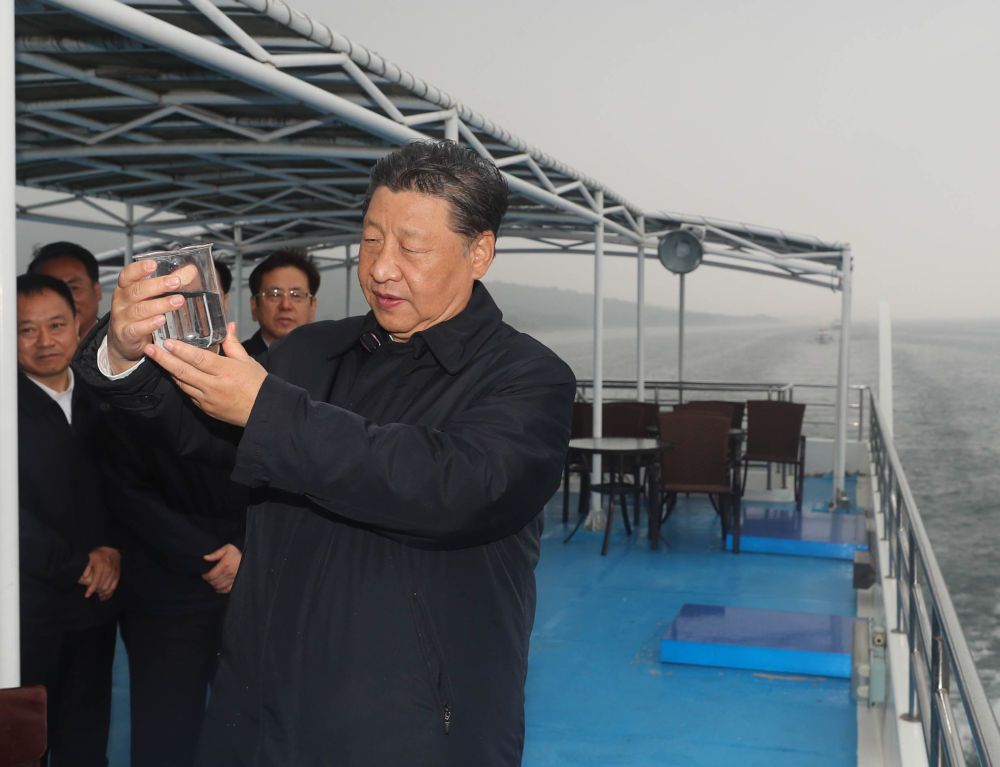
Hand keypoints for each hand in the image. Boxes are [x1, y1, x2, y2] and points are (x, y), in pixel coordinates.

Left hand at [79, 546, 120, 600]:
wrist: (111, 549)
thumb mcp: (90, 557)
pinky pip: (115, 586)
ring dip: (103, 593)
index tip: (86, 595)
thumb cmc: (98, 554)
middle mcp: (109, 570)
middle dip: (96, 592)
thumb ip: (87, 567)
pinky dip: (110, 592)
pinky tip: (105, 595)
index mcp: (101, 567)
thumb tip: (85, 576)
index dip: (91, 590)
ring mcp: (115, 572)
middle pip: (102, 586)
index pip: (95, 582)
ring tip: (98, 595)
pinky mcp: (118, 574)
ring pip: (109, 587)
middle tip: (91, 593)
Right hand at [108, 259, 199, 374]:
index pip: (127, 275)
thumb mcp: (149, 297)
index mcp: (125, 288)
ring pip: (140, 309)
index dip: (139, 269)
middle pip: (137, 290)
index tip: (153, 265)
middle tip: (176, 282)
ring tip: (177, 301)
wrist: (123, 340)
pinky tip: (161, 320)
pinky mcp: (126, 334)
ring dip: (160, 304)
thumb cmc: (138, 315)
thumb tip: (190, 271)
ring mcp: (122, 318)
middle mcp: (122, 302)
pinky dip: (150, 324)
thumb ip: (168, 283)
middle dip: (158, 285)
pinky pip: (137, 328)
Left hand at [144, 323, 266, 426]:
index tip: (167, 342)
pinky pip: (189, 394)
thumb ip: (233, 344)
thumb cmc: (258, 385)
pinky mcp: (206, 409)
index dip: (181, 350)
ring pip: (183, 383)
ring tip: (158, 359)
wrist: (264, 411)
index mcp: (226, 371)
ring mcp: (208, 399)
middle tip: (150, 349)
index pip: (199, 359)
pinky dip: (181, 383)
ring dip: (169, 371)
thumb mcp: (247, 361)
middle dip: (164, 359)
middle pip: (184, 371)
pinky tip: (175, 374)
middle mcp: (214, 386)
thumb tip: (228, 326)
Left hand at [202, 543, 241, 593]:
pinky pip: (227, 589)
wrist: (248, 555)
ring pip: (219, 586)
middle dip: (209, 581)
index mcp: (225, 564)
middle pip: (214, 582)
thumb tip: (205, 558)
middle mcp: (229, 572)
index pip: (211, 575)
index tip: (204, 575)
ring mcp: (234, 578)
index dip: (205, 577)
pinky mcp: (237, 581)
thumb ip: (215, 554)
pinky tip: (218, 588)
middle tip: (208, 578)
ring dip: (214, 585)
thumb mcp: (226, 549)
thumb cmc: (236, 552)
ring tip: (212, 581)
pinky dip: (221, 590)